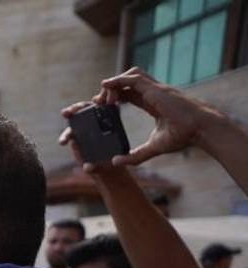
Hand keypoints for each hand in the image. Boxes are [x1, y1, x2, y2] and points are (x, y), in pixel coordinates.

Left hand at [97, 67, 221, 165]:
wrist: (199, 129)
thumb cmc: (184, 136)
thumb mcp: (154, 147)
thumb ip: (136, 155)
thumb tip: (117, 162)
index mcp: (153, 103)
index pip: (130, 94)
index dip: (115, 97)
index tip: (102, 106)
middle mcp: (154, 93)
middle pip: (127, 83)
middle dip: (110, 89)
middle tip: (97, 102)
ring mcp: (155, 89)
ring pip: (130, 76)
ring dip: (113, 84)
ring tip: (102, 97)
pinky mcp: (156, 89)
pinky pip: (133, 78)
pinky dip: (118, 80)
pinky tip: (106, 85)